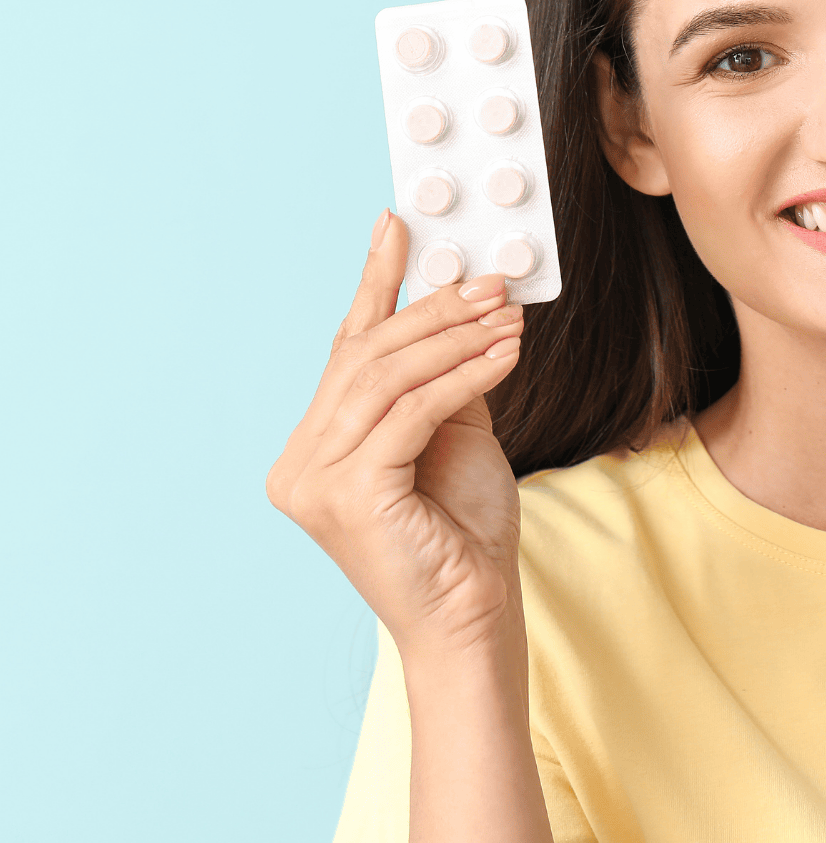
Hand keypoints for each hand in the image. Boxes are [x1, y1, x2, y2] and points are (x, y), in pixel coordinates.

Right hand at [268, 210, 528, 659]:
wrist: (475, 616)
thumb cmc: (466, 534)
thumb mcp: (452, 438)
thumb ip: (440, 381)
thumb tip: (458, 309)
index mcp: (315, 450)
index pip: (347, 351)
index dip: (374, 284)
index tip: (398, 226)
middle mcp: (300, 463)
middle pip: (366, 357)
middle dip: (433, 309)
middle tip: (492, 281)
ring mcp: (314, 481)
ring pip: (387, 378)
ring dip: (456, 337)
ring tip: (509, 314)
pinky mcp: (348, 493)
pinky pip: (413, 411)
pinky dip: (464, 375)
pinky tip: (506, 354)